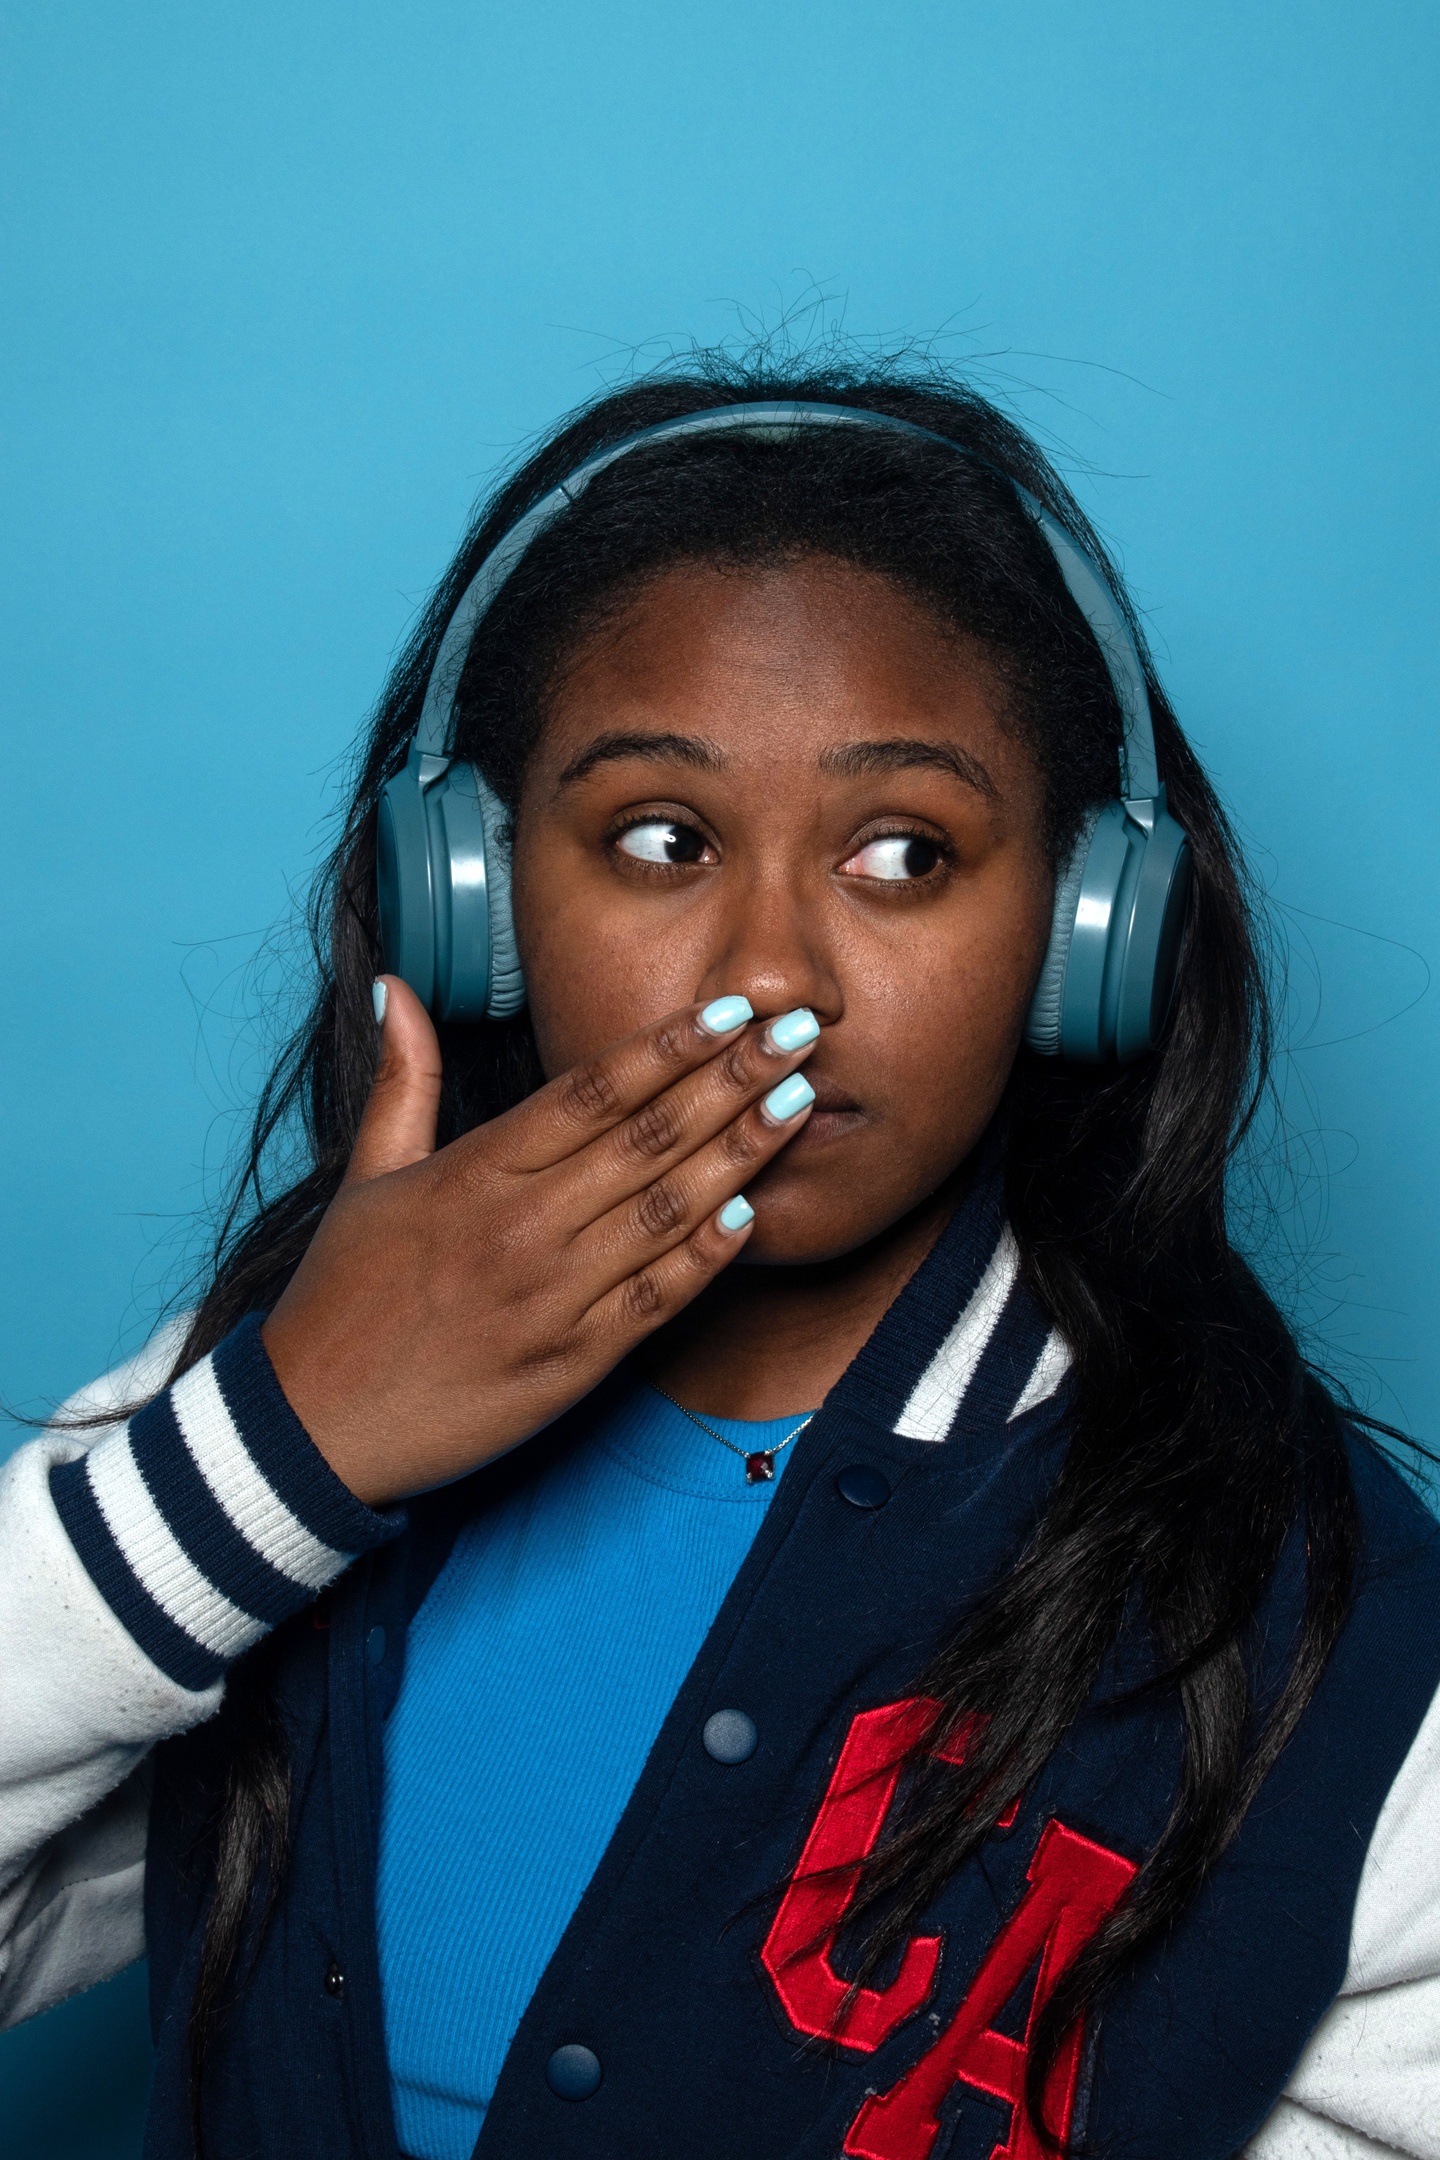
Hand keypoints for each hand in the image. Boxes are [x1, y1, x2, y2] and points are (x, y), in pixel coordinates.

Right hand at [260, 979, 817, 1504]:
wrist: (314, 1426)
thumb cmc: (342, 1297)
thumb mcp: (366, 1177)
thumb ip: (402, 1080)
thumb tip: (392, 987)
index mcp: (476, 1172)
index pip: (592, 1091)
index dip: (668, 1045)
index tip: (729, 1008)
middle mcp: (523, 1227)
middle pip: (648, 1137)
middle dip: (733, 1079)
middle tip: (801, 1030)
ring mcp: (553, 1297)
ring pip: (667, 1211)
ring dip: (741, 1153)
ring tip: (800, 1100)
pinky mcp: (572, 1364)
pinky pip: (655, 1301)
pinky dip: (707, 1258)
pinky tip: (753, 1214)